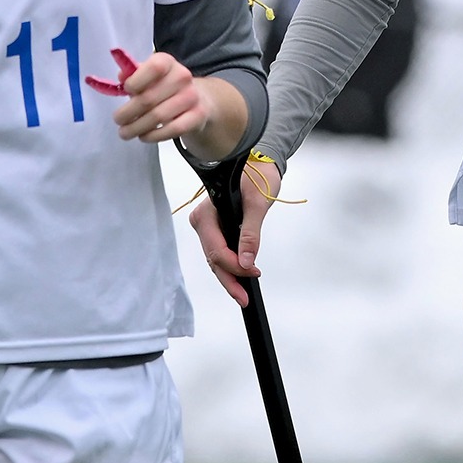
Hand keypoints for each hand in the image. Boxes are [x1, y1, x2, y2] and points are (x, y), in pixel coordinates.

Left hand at [110, 51, 209, 142]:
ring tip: (125, 132)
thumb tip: (122, 77)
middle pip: (149, 98)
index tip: (126, 90)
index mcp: (168, 62)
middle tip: (118, 120)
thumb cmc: (164, 86)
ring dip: (136, 127)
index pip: (154, 67)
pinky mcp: (198, 116)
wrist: (198, 98)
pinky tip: (143, 136)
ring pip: (158, 116)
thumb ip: (133, 75)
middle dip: (128, 112)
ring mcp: (192, 97)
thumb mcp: (149, 76)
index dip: (136, 80)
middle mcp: (182, 77)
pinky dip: (154, 136)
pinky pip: (172, 129)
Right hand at [188, 159, 279, 308]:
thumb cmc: (258, 176)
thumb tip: (247, 260)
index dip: (233, 265)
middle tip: (244, 298)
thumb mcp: (257, 204)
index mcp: (206, 213)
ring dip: (230, 275)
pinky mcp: (216, 228)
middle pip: (213, 259)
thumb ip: (251, 233)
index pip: (216, 249)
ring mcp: (207, 226)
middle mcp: (202, 221)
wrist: (260, 163)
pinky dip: (230, 265)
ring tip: (244, 292)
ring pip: (215, 259)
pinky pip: (220, 252)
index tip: (253, 272)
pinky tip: (241, 276)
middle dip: (229, 279)